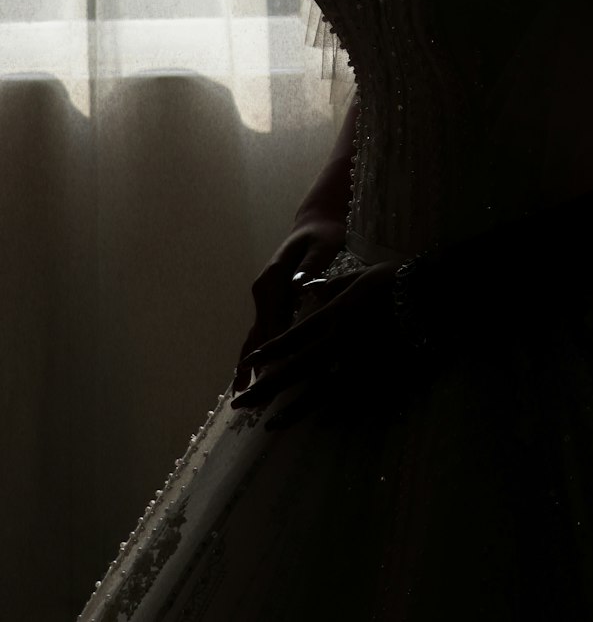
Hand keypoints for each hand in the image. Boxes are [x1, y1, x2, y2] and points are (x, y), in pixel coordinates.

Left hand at [230, 260, 399, 414]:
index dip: (268, 352)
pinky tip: (315, 423)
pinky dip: (329, 413)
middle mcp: (337, 342)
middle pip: (294, 370)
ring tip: (268, 423)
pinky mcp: (376, 378)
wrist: (430, 297)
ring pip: (316, 393)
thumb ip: (329, 288)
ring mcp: (356, 364)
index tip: (248, 364)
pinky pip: (347, 400)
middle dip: (266, 387)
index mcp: (331, 315)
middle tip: (240, 403)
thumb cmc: (394, 281)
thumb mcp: (357, 277)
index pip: (291, 337)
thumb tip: (306, 290)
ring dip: (291, 409)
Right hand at [232, 214, 347, 395]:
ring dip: (248, 364)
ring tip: (240, 396)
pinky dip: (255, 354)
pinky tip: (253, 376)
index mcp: (274, 279)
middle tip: (252, 399)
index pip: (272, 321)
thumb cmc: (323, 235)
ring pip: (254, 336)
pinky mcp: (271, 302)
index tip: (273, 376)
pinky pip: (261, 332)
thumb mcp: (322, 246)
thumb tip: (298, 286)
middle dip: (255, 366)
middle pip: (258, 334)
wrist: (315, 224)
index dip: (272, 350)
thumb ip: (311, 267)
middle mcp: (263, 290)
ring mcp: (264, 297)